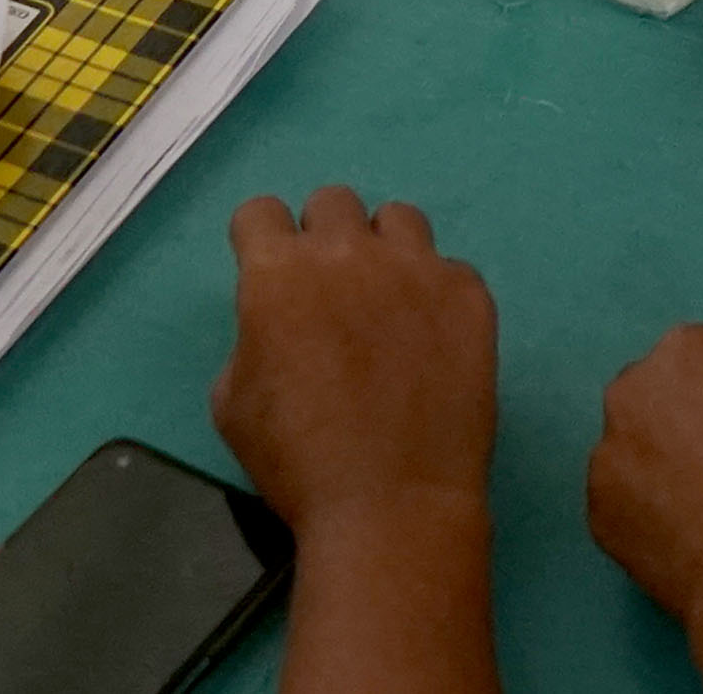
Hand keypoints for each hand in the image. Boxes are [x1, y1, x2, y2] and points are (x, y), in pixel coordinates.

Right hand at [207, 187, 497, 538]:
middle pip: (333, 202)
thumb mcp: (233, 403)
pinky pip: (449, 269)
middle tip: (331, 289)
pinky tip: (433, 341)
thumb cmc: (297, 461)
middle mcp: (349, 253)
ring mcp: (418, 267)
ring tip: (388, 304)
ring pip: (398, 220)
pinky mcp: (469, 292)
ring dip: (384, 251)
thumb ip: (252, 337)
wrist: (391, 500)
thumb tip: (278, 322)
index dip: (261, 241)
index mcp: (278, 274)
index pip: (260, 212)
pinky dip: (436, 294)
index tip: (270, 270)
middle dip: (325, 236)